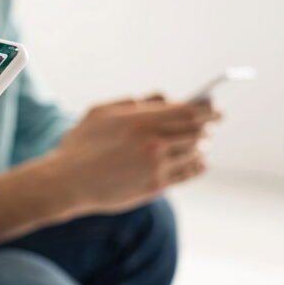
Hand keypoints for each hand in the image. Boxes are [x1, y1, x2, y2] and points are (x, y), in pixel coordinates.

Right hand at [53, 95, 220, 215]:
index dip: (207, 108)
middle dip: (209, 126)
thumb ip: (132, 102)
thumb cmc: (80, 145)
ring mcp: (156, 166)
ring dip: (201, 146)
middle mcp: (153, 143)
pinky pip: (187, 174)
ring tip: (201, 143)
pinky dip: (197, 166)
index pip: (189, 111)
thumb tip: (162, 98)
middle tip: (214, 123)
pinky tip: (198, 162)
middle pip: (197, 131)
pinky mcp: (155, 186)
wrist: (67, 182)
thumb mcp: (100, 113)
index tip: (215, 107)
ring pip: (194, 153)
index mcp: (140, 120)